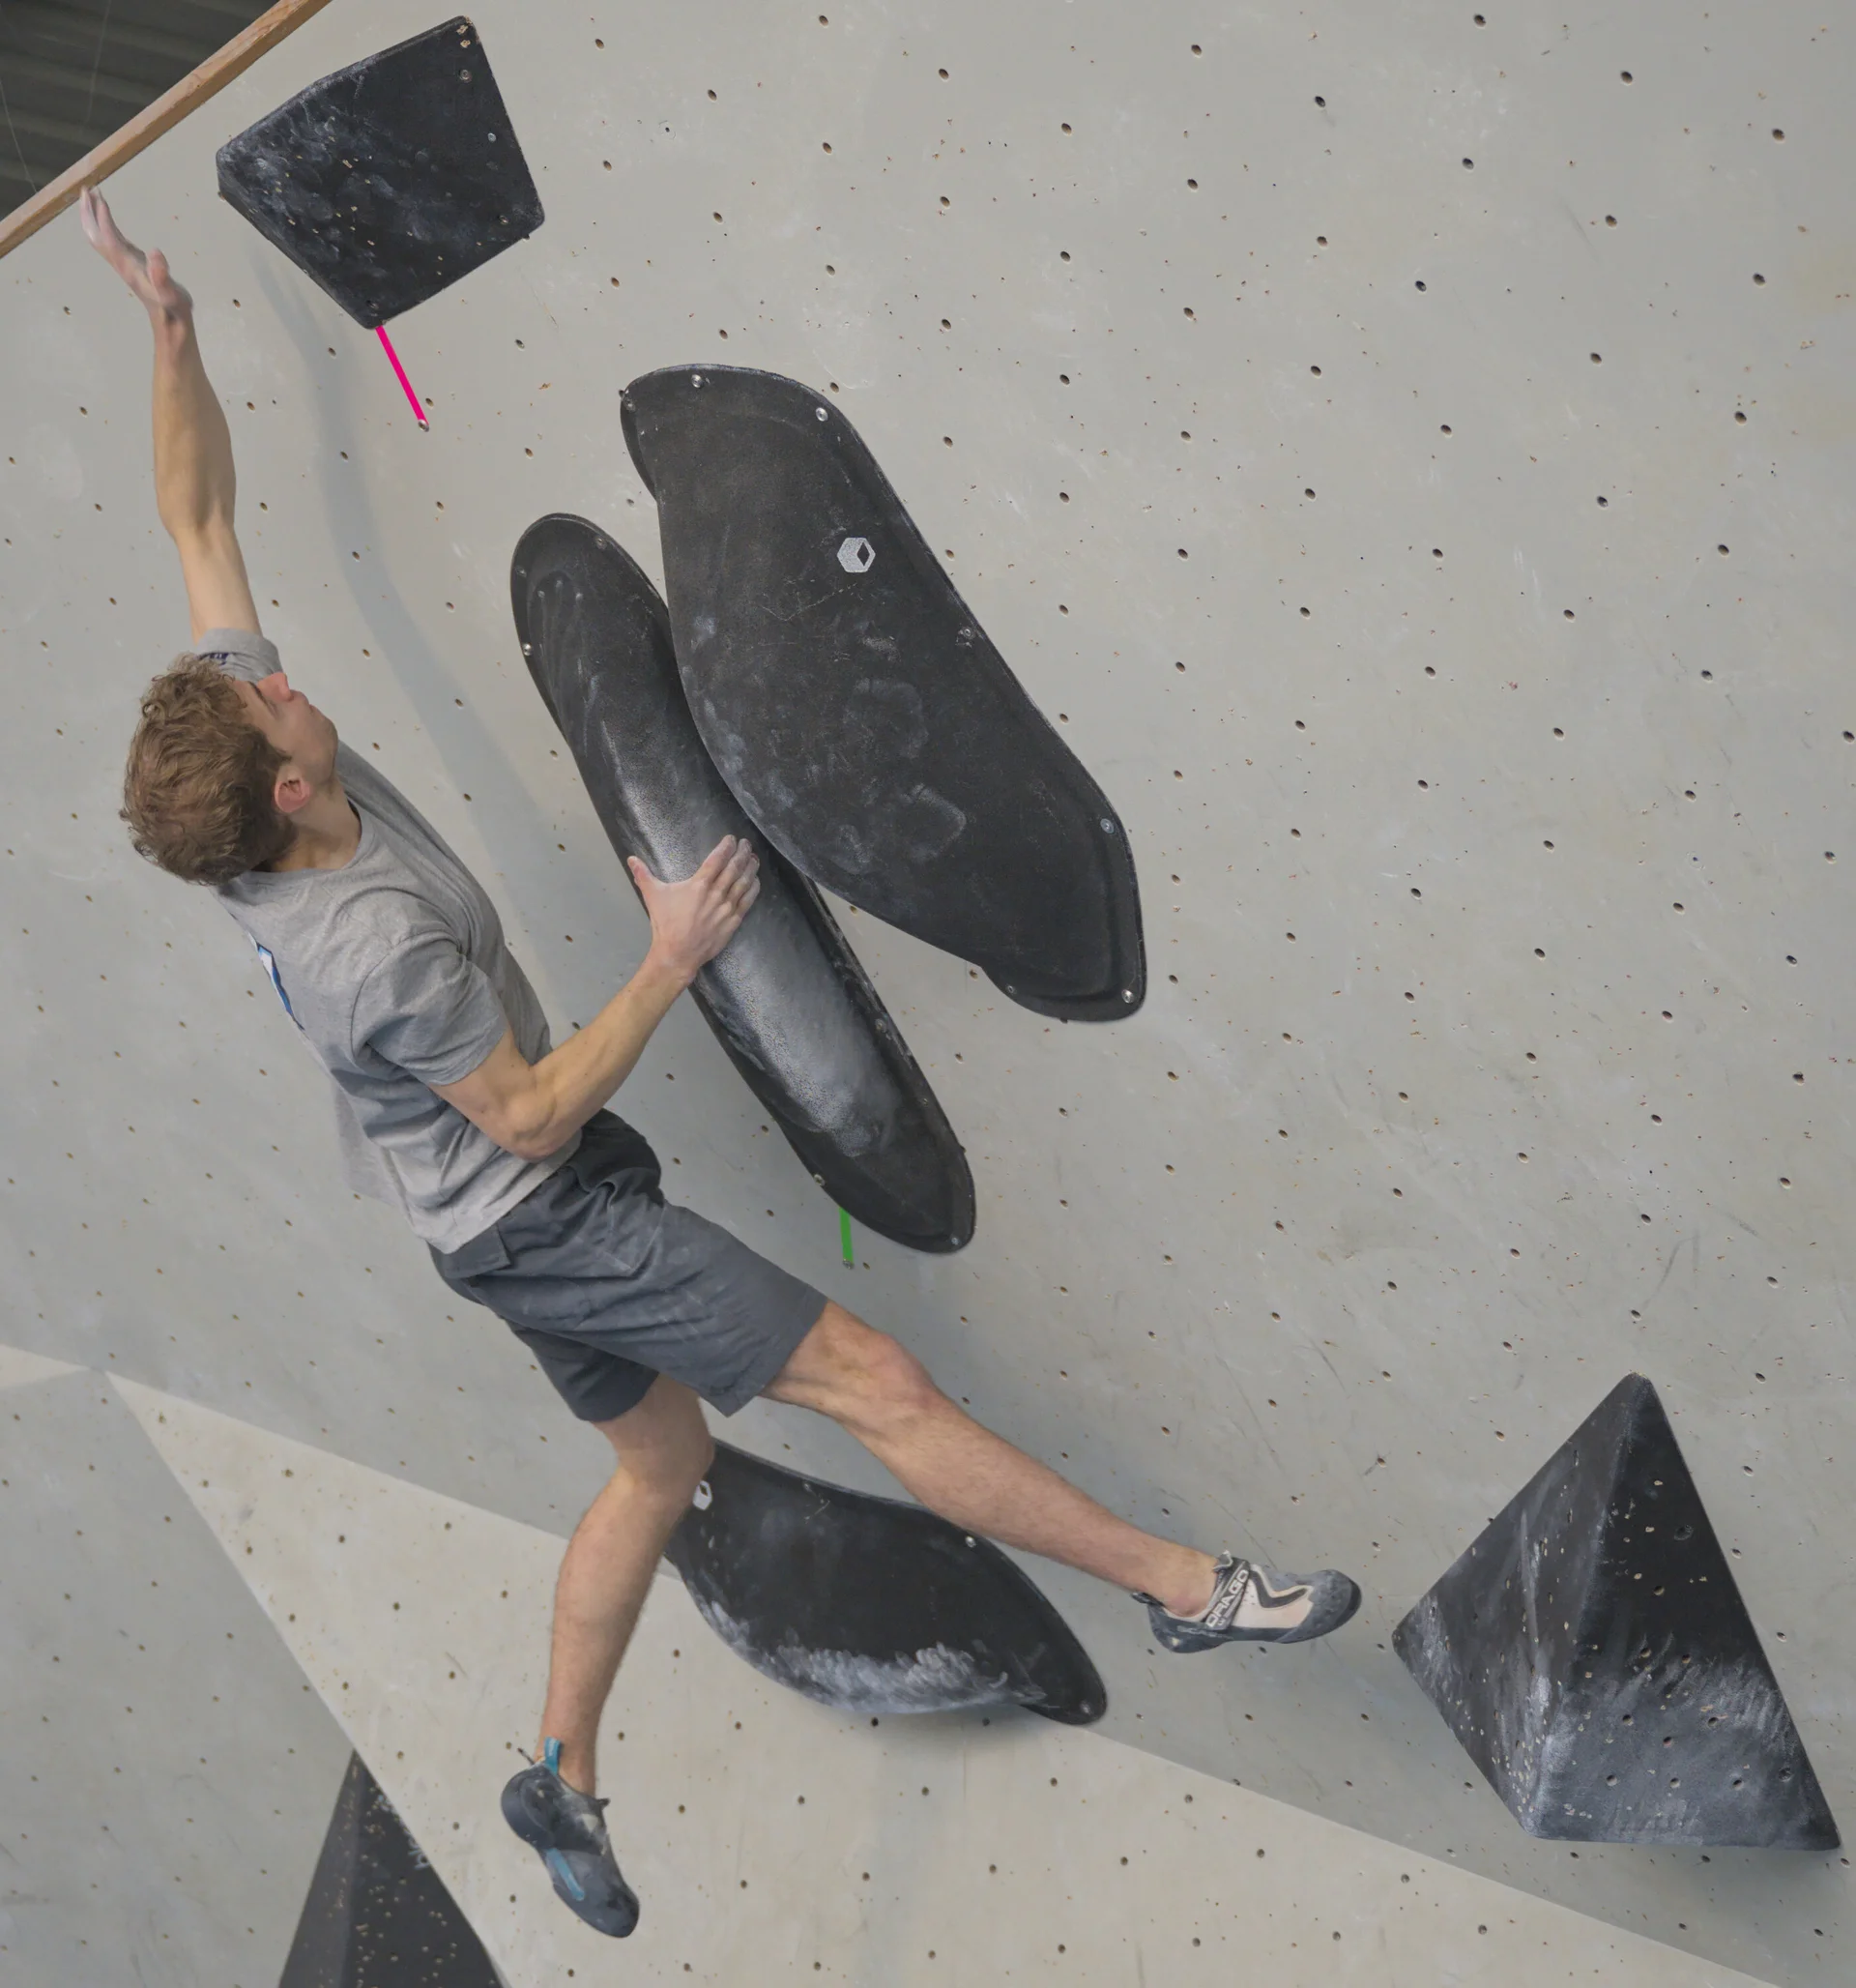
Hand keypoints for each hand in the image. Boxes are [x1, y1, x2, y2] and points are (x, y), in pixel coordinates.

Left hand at [79, 187, 191, 322]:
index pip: (110, 238)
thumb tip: (155, 252)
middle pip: (95, 236)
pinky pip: (110, 239)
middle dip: (88, 213)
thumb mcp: (172, 294)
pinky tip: (106, 215)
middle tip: (86, 189)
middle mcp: (120, 262)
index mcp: (127, 266)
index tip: (99, 197)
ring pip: (99, 237)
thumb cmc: (173, 308)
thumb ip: (163, 276)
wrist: (170, 322)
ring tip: (91, 196)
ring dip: (92, 216)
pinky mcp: (129, 261)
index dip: (104, 219)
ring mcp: (123, 262)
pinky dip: (105, 224)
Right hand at [628, 835, 760, 982]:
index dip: (726, 847)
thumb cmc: (665, 924)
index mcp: (699, 885)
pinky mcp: (733, 921)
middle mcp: (716, 893)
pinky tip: (756, 881)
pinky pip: (747, 901)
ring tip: (754, 858)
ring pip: (743, 883)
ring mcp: (727, 908)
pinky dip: (753, 889)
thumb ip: (643, 875)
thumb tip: (630, 859)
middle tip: (747, 844)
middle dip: (742, 853)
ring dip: (750, 868)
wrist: (678, 953)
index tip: (732, 839)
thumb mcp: (653, 896)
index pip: (717, 860)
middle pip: (734, 868)